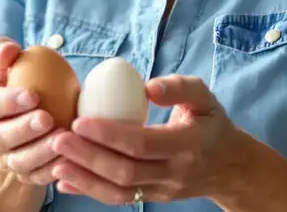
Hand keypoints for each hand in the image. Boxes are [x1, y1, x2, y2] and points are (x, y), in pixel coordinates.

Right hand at [0, 37, 61, 186]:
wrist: (27, 119)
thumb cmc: (18, 85)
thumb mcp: (7, 67)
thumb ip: (2, 52)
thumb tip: (8, 51)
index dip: (6, 103)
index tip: (33, 95)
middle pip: (1, 138)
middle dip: (23, 129)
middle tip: (46, 118)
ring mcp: (7, 159)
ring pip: (20, 161)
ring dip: (41, 151)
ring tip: (62, 137)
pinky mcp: (27, 176)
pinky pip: (39, 177)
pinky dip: (54, 170)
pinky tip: (71, 157)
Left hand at [49, 74, 237, 203]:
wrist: (230, 167)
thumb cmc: (212, 124)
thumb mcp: (205, 98)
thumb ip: (179, 87)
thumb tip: (147, 86)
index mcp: (186, 144)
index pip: (142, 143)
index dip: (108, 134)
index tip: (79, 121)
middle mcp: (174, 172)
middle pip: (125, 171)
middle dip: (87, 157)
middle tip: (58, 138)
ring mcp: (163, 190)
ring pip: (119, 192)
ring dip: (84, 178)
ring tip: (55, 161)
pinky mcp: (153, 200)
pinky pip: (118, 200)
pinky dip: (89, 191)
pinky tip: (65, 179)